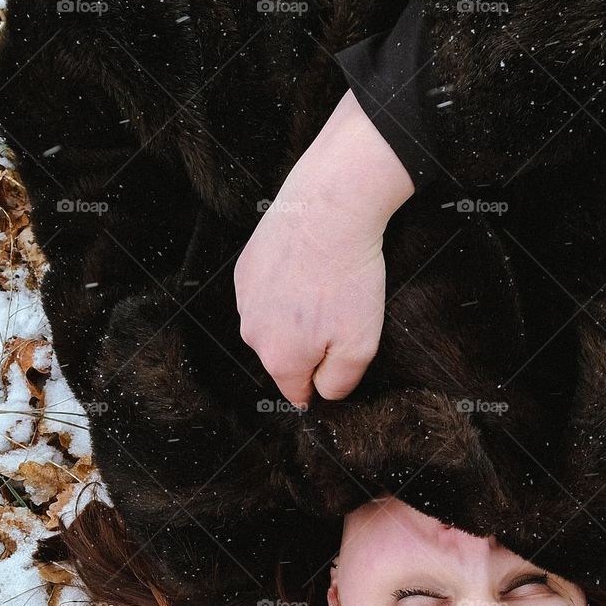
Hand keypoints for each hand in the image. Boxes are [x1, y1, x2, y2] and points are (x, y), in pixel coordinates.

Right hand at [235, 89, 414, 407]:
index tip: (339, 358)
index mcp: (280, 360)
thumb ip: (339, 383)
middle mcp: (252, 334)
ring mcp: (244, 300)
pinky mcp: (245, 269)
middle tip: (340, 315)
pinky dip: (286, 288)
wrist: (327, 210)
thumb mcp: (360, 346)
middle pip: (285, 358)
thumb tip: (322, 395)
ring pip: (275, 325)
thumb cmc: (348, 280)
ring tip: (324, 288)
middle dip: (310, 346)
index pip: (297, 393)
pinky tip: (306, 269)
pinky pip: (268, 294)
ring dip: (296, 316)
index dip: (321, 381)